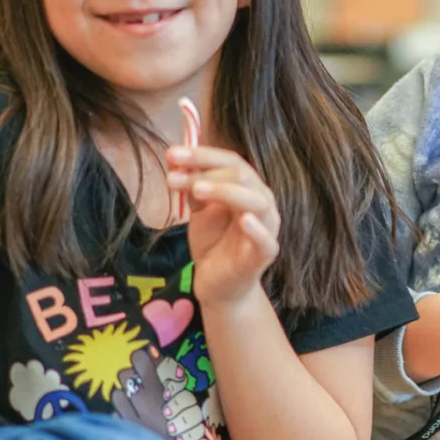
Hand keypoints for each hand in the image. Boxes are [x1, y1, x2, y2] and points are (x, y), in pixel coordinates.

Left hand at [166, 145, 279, 306]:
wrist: (217, 284)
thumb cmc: (213, 242)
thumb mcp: (199, 209)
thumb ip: (192, 185)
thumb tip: (174, 158)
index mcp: (247, 187)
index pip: (231, 162)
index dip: (202, 155)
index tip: (172, 154)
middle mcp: (261, 202)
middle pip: (242, 176)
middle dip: (207, 170)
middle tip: (175, 174)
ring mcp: (267, 228)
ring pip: (256, 201)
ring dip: (226, 191)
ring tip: (196, 189)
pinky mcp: (265, 254)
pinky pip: (266, 240)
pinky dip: (257, 229)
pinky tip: (244, 219)